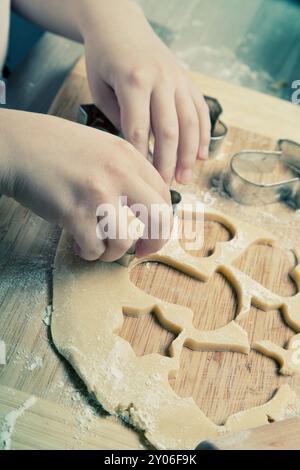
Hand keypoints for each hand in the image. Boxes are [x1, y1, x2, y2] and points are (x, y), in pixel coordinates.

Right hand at [0, 109, 171, 260]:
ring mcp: (97, 193)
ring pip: (125, 241)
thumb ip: (126, 170)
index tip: (153, 230)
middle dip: (156, 242)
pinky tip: (81, 244)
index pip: (164, 193)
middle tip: (142, 251)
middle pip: (159, 218)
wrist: (17, 145)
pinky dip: (90, 253)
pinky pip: (95, 248)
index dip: (163, 218)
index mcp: (128, 155)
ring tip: (100, 246)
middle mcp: (118, 173)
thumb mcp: (101, 147)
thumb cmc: (56, 148)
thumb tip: (144, 204)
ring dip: (113, 252)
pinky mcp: (74, 213)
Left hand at [82, 0, 210, 184]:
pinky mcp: (188, 80)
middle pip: (168, 131)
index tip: (138, 180)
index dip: (139, 159)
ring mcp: (178, 79)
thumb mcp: (100, 88)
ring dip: (189, 155)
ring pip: (190, 124)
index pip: (138, 130)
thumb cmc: (104, 59)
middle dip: (166, 164)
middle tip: (163, 188)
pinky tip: (202, 155)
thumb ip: (120, 119)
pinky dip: (203, 135)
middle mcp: (161, 78)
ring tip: (184, 179)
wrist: (120, 25)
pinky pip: (201, 110)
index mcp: (133, 80)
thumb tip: (138, 151)